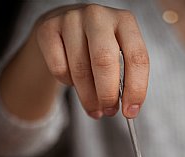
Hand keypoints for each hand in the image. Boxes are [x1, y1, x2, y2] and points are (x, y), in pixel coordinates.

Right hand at [35, 4, 148, 118]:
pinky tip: (72, 82)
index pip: (136, 57)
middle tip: (109, 111)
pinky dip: (67, 83)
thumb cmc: (97, 49)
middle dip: (108, 95)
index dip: (136, 89)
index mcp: (124, 21)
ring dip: (88, 98)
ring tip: (94, 108)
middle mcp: (98, 16)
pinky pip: (59, 69)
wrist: (63, 30)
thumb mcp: (118, 57)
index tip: (130, 111)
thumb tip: (127, 109)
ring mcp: (71, 19)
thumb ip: (125, 80)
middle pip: (105, 62)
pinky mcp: (48, 29)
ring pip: (80, 70)